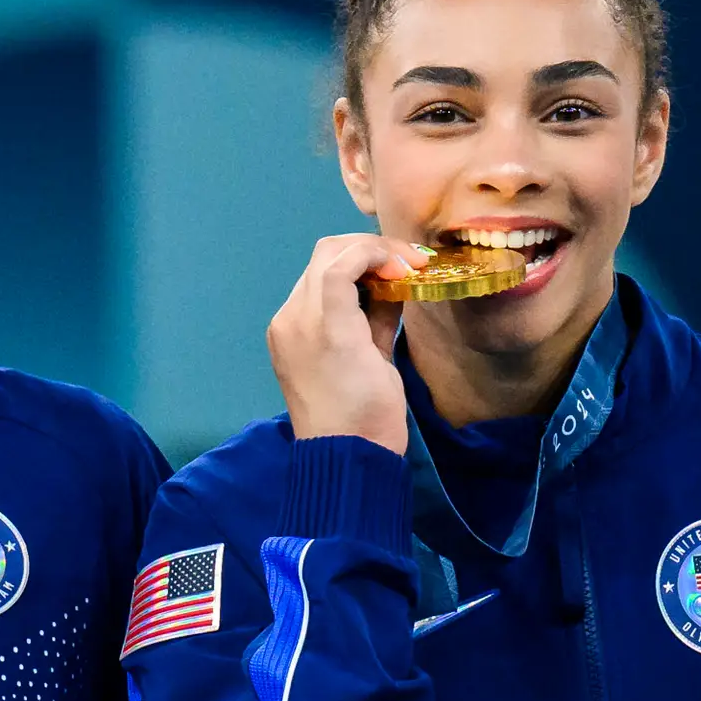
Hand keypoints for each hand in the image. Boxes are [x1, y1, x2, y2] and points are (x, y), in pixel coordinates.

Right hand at [266, 235, 424, 452]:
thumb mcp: (369, 356)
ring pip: (332, 253)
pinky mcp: (324, 324)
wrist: (350, 453)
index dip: (365, 260)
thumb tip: (396, 284)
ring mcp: (300, 320)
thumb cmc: (360, 417)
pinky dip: (375, 256)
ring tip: (411, 266)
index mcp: (293, 330)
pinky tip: (401, 269)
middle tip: (412, 263)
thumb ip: (375, 318)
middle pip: (325, 254)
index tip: (403, 271)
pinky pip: (343, 267)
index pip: (323, 273)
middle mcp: (288, 319)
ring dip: (378, 250)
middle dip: (373, 248)